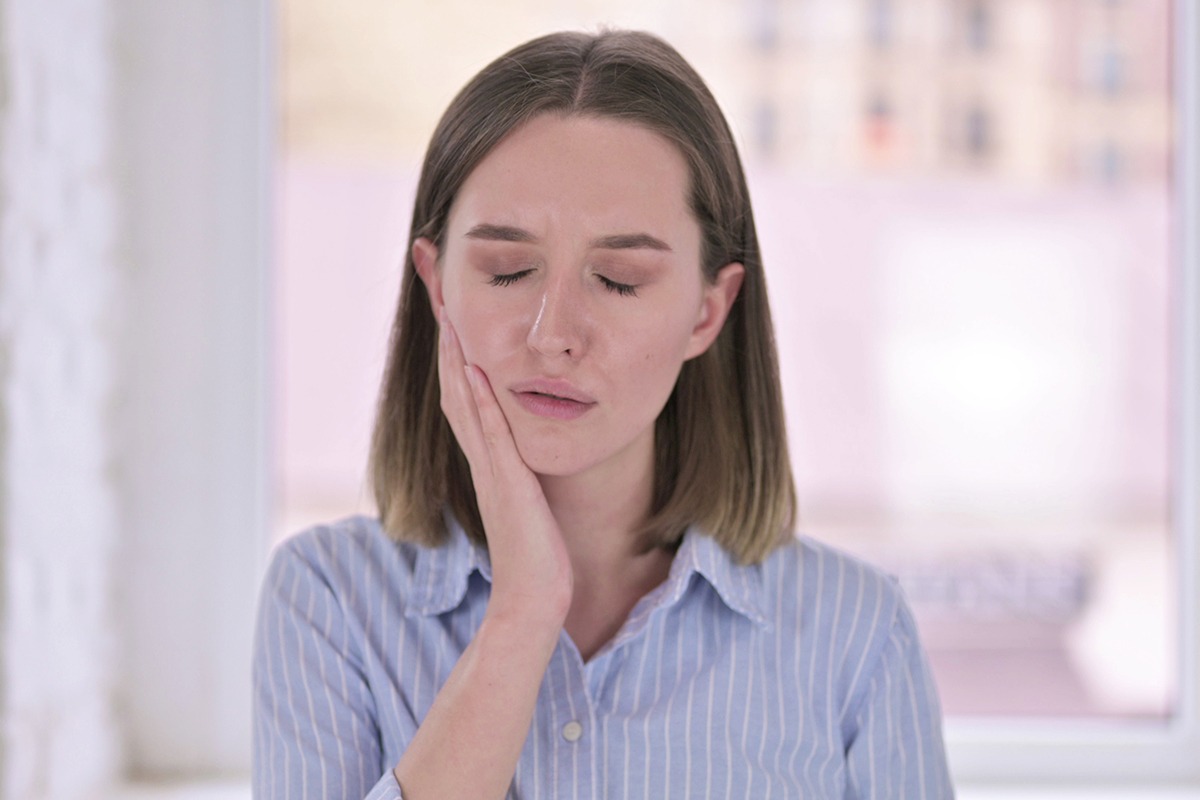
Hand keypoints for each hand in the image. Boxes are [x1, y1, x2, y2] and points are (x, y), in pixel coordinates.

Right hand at [437, 308, 573, 619]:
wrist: (533, 599)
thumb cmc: (538, 553)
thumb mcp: (530, 498)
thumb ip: (522, 469)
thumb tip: (527, 447)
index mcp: (488, 457)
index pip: (464, 392)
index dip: (455, 349)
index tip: (451, 307)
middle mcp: (482, 457)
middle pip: (454, 384)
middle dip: (446, 335)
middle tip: (434, 286)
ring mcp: (490, 470)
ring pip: (464, 402)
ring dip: (455, 355)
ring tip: (447, 310)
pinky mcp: (506, 485)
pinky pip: (490, 435)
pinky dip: (480, 401)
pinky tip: (475, 369)